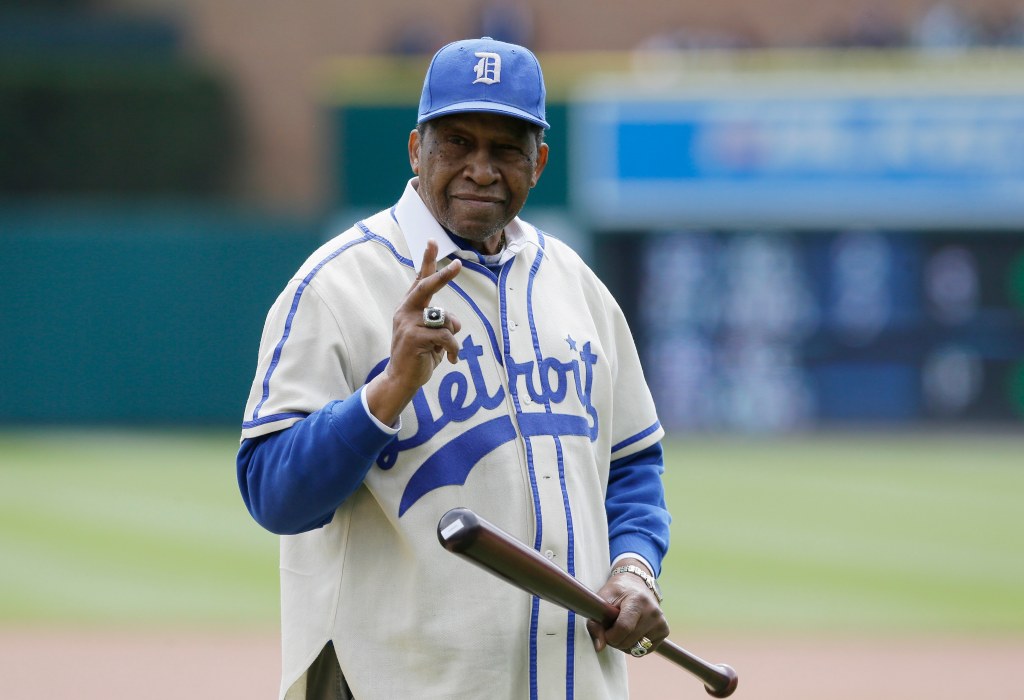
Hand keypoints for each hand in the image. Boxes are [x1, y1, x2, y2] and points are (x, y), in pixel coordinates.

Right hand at [365, 240, 462, 424]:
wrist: (401, 379)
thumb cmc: (418, 356)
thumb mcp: (432, 336)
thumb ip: (441, 323)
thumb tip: (453, 322)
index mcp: (409, 307)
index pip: (420, 280)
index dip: (426, 260)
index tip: (432, 241)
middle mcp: (405, 311)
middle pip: (426, 287)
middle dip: (443, 276)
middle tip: (457, 265)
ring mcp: (407, 324)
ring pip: (445, 319)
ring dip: (453, 336)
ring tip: (447, 350)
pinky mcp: (413, 338)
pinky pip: (445, 337)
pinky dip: (453, 349)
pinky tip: (449, 360)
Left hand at [587, 559, 668, 655]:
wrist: (636, 583)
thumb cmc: (616, 593)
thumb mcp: (602, 601)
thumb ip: (596, 624)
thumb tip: (599, 648)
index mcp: (638, 601)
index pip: (623, 628)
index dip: (609, 635)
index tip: (605, 630)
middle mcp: (653, 612)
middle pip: (629, 641)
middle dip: (615, 640)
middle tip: (612, 628)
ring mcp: (661, 622)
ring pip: (637, 649)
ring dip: (625, 644)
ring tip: (623, 628)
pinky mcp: (664, 630)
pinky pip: (645, 650)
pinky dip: (635, 647)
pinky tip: (632, 632)